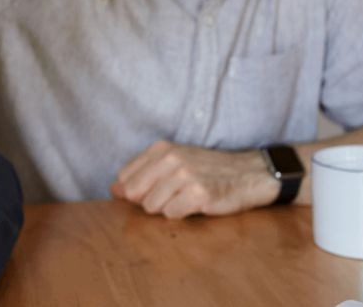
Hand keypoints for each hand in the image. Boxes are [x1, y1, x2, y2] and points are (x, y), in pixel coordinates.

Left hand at [109, 140, 278, 217]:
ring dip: (168, 208)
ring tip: (186, 198)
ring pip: (152, 206)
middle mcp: (171, 158)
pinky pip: (172, 214)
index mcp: (161, 148)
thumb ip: (142, 174)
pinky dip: (182, 214)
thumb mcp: (174, 162)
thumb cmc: (208, 170)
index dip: (135, 190)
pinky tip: (196, 204)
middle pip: (135, 194)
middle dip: (149, 201)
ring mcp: (185, 175)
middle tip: (172, 196)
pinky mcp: (199, 193)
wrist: (249, 174)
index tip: (154, 190)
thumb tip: (113, 190)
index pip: (126, 177)